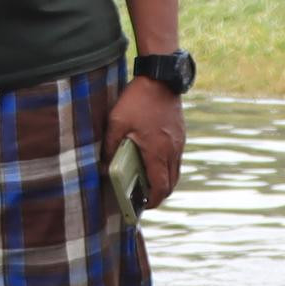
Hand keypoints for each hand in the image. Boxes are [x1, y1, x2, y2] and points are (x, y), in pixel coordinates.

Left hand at [104, 77, 186, 208]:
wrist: (160, 78)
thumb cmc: (137, 100)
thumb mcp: (116, 122)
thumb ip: (110, 146)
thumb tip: (104, 166)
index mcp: (157, 151)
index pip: (160, 187)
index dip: (153, 201)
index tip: (144, 207)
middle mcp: (172, 150)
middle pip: (171, 183)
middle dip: (159, 195)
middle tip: (144, 198)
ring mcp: (179, 142)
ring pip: (176, 172)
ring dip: (165, 181)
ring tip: (148, 182)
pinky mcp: (180, 134)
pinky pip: (177, 159)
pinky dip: (167, 167)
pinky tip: (153, 161)